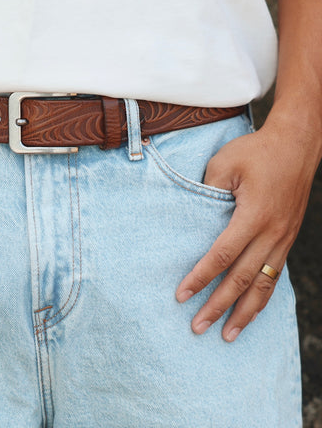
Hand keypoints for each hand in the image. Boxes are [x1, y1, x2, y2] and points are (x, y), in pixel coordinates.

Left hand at [175, 117, 318, 341]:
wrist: (296, 145)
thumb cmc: (255, 151)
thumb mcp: (223, 164)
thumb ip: (206, 193)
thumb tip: (194, 220)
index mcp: (253, 216)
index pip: (221, 256)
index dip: (200, 278)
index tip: (181, 296)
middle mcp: (271, 234)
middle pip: (242, 279)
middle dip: (219, 306)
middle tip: (198, 327)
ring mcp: (283, 239)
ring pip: (263, 285)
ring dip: (245, 312)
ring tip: (228, 334)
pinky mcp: (287, 238)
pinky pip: (274, 275)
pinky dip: (262, 296)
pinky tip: (251, 310)